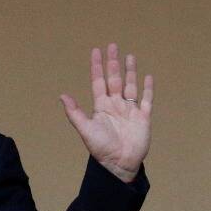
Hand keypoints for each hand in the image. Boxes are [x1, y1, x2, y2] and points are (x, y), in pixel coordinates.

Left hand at [61, 44, 152, 182]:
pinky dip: (148, 89)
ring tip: (130, 56)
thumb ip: (75, 112)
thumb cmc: (101, 149)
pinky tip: (148, 77)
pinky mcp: (143, 118)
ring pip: (131, 86)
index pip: (99, 82)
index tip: (96, 51)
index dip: (97, 67)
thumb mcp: (86, 129)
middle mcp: (116, 106)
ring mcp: (130, 111)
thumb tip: (62, 96)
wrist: (119, 164)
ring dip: (130, 72)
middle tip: (113, 46)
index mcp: (102, 107)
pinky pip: (146, 100)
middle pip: (115, 80)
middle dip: (113, 63)